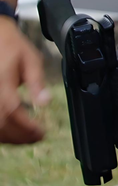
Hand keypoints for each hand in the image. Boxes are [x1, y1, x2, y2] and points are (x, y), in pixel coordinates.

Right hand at [0, 18, 47, 143]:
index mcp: (2, 81)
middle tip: (38, 137)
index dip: (26, 126)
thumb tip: (45, 102)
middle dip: (19, 136)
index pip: (11, 110)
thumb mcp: (31, 59)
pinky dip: (1, 132)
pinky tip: (13, 133)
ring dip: (9, 137)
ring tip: (28, 138)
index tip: (41, 132)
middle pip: (0, 123)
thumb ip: (37, 82)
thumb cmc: (12, 47)